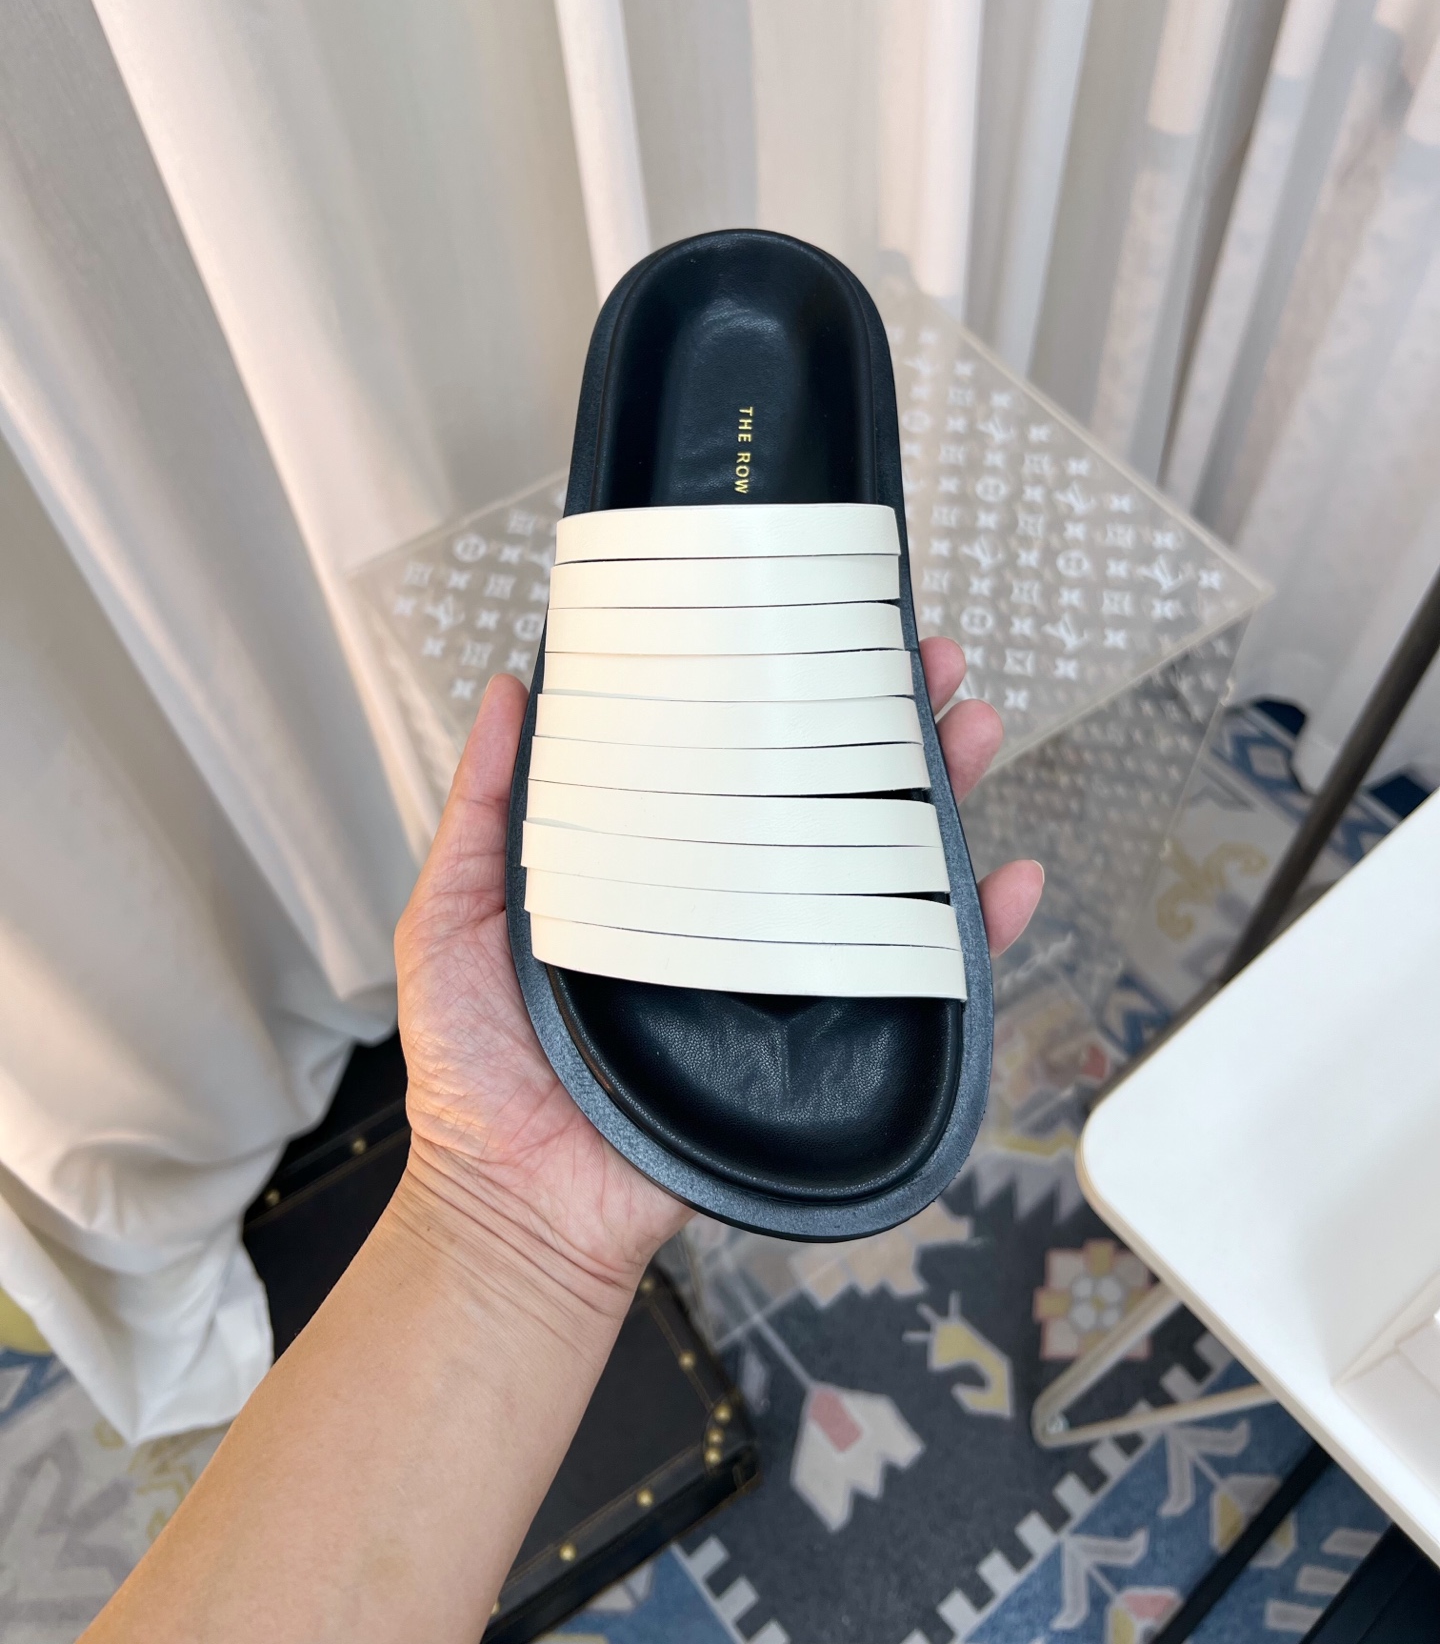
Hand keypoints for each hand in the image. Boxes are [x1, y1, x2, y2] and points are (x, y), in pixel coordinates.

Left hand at [394, 637, 1042, 1307]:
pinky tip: (1007, 882)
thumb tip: (505, 691)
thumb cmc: (476, 1069)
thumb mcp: (457, 915)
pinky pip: (919, 986)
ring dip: (943, 792)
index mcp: (656, 864)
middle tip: (930, 663)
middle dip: (888, 723)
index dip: (781, 694)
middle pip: (827, 796)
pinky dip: (977, 935)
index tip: (815, 632)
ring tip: (972, 726)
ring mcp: (783, 970)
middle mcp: (730, 904)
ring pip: (885, 867)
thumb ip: (483, 812)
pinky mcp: (823, 1043)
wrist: (518, 1205)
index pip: (733, 761)